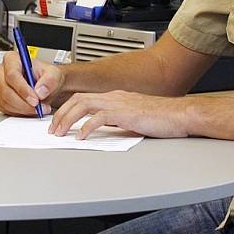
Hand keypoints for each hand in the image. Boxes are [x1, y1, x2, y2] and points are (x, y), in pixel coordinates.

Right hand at [0, 51, 63, 115]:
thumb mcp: (54, 74)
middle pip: (6, 90)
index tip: (35, 99)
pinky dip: (19, 112)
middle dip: (24, 102)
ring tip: (38, 108)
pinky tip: (30, 109)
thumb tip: (40, 91)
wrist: (45, 85)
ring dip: (23, 109)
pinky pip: (6, 109)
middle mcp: (1, 71)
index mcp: (12, 59)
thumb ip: (49, 81)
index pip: (12, 74)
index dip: (23, 89)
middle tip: (39, 107)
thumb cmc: (45, 76)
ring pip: (6, 102)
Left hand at [48, 90, 190, 138]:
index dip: (67, 109)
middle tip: (53, 129)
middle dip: (61, 114)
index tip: (58, 122)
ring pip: (84, 105)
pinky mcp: (126, 113)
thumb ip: (116, 120)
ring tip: (61, 133)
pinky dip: (87, 126)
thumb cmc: (162, 117)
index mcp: (114, 97)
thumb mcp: (133, 117)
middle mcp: (114, 97)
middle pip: (78, 99)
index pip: (83, 98)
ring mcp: (119, 103)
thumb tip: (100, 130)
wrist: (180, 114)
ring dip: (68, 119)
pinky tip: (82, 136)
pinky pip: (100, 117)